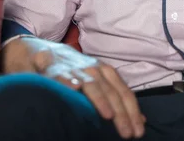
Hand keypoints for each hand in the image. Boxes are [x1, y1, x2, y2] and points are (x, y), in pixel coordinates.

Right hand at [3, 37, 144, 138]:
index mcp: (105, 72)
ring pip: (90, 83)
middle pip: (110, 91)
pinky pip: (61, 75)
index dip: (132, 111)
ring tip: (108, 115)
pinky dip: (68, 80)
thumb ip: (117, 99)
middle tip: (127, 134)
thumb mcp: (98, 82)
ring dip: (100, 99)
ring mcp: (73, 67)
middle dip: (121, 112)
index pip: (123, 92)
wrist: (41, 51)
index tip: (139, 131)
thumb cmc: (73, 71)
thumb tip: (141, 118)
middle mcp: (92, 67)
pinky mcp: (52, 66)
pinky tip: (73, 89)